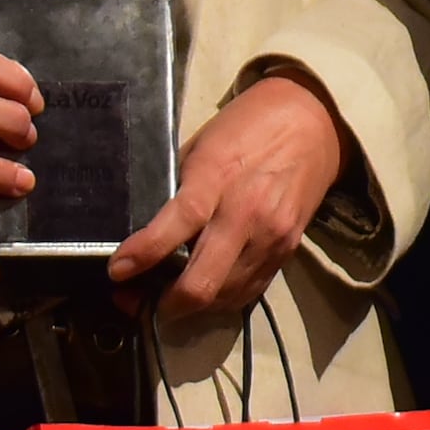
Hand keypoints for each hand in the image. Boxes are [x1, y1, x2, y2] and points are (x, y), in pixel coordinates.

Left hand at [114, 70, 349, 324]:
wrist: (312, 123)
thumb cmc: (247, 127)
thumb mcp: (201, 147)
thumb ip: (178, 192)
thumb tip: (147, 232)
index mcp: (216, 178)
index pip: (175, 227)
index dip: (141, 255)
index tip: (117, 271)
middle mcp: (246, 215)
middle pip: (202, 282)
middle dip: (163, 304)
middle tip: (137, 300)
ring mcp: (271, 238)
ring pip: (223, 297)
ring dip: (190, 307)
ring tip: (165, 299)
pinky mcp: (288, 251)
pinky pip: (248, 292)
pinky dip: (220, 299)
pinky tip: (203, 292)